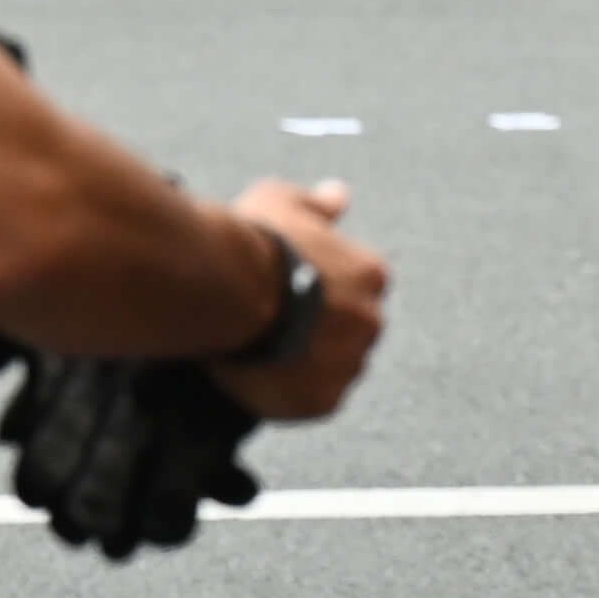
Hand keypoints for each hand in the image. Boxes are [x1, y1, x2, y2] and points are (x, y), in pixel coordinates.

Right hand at [220, 180, 389, 423]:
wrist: (226, 292)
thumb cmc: (253, 243)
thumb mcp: (283, 200)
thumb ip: (316, 203)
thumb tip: (339, 196)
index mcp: (372, 275)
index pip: (359, 289)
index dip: (323, 292)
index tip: (293, 293)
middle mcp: (371, 321)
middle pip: (350, 331)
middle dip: (321, 330)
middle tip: (276, 326)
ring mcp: (348, 365)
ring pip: (334, 368)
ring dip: (308, 363)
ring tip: (265, 354)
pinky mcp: (321, 402)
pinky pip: (314, 401)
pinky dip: (293, 394)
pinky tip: (264, 379)